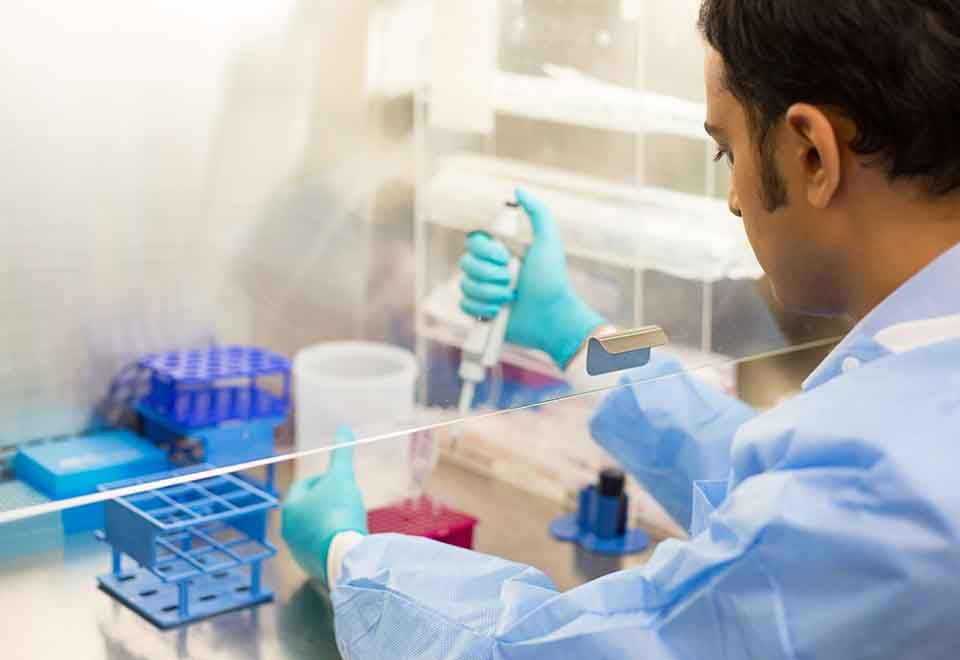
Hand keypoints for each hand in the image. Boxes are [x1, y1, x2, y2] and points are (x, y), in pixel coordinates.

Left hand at [281, 428, 367, 585]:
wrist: (345, 556)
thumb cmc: (339, 512)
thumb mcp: (342, 478)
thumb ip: (341, 454)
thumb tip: (343, 429)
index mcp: (290, 506)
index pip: (304, 485)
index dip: (323, 478)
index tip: (340, 480)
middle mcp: (288, 529)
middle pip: (308, 507)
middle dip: (326, 500)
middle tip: (346, 497)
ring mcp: (298, 550)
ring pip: (313, 528)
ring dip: (328, 520)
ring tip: (349, 518)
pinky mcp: (310, 567)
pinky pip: (321, 546)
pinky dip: (332, 539)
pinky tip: (348, 537)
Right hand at [459, 188, 606, 367]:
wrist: (551, 317)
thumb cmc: (553, 280)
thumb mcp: (549, 242)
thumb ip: (539, 212)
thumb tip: (518, 188)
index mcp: (499, 252)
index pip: (472, 241)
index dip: (485, 251)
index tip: (506, 257)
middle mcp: (488, 269)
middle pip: (464, 263)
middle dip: (488, 274)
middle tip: (511, 281)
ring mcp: (483, 291)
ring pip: (464, 285)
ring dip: (489, 293)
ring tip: (510, 298)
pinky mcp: (479, 312)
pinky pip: (463, 304)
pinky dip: (482, 309)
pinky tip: (499, 312)